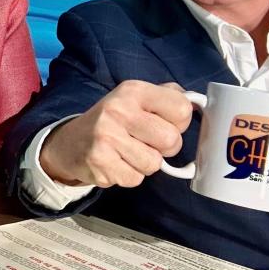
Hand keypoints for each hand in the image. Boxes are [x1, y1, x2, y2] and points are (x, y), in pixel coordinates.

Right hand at [40, 81, 192, 187]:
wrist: (69, 143)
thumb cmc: (113, 121)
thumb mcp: (135, 99)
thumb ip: (167, 97)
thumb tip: (199, 103)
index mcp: (132, 91)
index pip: (181, 109)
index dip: (179, 122)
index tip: (164, 122)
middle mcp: (118, 110)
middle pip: (171, 140)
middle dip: (165, 148)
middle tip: (147, 142)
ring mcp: (106, 137)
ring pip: (154, 163)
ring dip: (145, 163)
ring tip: (127, 152)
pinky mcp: (100, 163)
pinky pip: (135, 178)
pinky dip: (129, 175)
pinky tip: (116, 163)